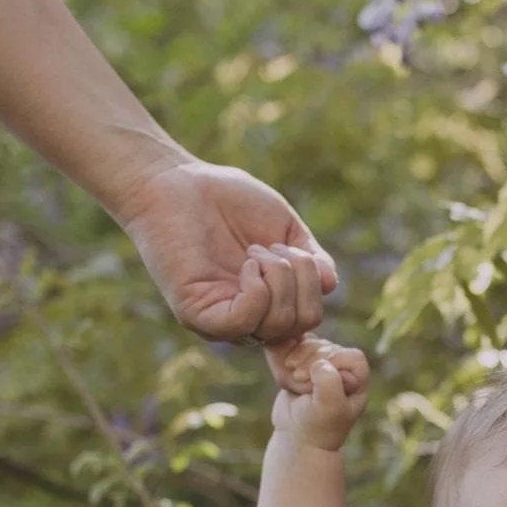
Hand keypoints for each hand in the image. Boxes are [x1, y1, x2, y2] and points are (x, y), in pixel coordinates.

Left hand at [116, 157, 336, 346]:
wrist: (177, 180)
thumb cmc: (228, 200)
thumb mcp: (284, 228)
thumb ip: (311, 259)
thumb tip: (329, 284)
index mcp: (268, 304)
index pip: (308, 322)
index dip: (314, 289)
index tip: (297, 252)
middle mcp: (247, 320)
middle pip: (301, 324)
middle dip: (300, 278)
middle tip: (272, 247)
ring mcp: (223, 322)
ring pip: (278, 325)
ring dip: (279, 278)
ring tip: (254, 250)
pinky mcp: (198, 316)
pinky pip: (245, 322)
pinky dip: (258, 291)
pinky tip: (247, 263)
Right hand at [271, 335, 368, 449]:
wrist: (297, 437)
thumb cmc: (318, 428)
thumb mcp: (328, 409)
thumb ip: (329, 384)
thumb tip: (320, 363)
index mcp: (358, 381)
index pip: (352, 356)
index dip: (333, 361)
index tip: (313, 377)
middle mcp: (344, 370)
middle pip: (329, 347)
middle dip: (310, 361)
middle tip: (299, 379)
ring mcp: (325, 365)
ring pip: (312, 344)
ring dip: (299, 358)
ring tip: (294, 379)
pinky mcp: (306, 364)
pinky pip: (297, 347)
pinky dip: (289, 355)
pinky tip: (287, 370)